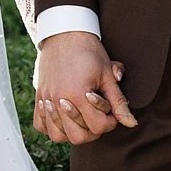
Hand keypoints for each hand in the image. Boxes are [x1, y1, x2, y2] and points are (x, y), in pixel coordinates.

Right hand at [33, 31, 136, 145]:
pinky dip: (51, 126)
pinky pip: (40, 125)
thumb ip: (119, 102)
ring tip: (80, 119)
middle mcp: (60, 100)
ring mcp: (46, 99)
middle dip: (92, 131)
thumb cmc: (89, 52)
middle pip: (77, 137)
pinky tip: (63, 116)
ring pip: (57, 136)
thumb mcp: (107, 75)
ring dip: (71, 132)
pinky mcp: (39, 96)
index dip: (110, 122)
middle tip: (97, 117)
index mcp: (79, 94)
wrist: (65, 33)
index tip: (111, 112)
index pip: (97, 127)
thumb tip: (131, 123)